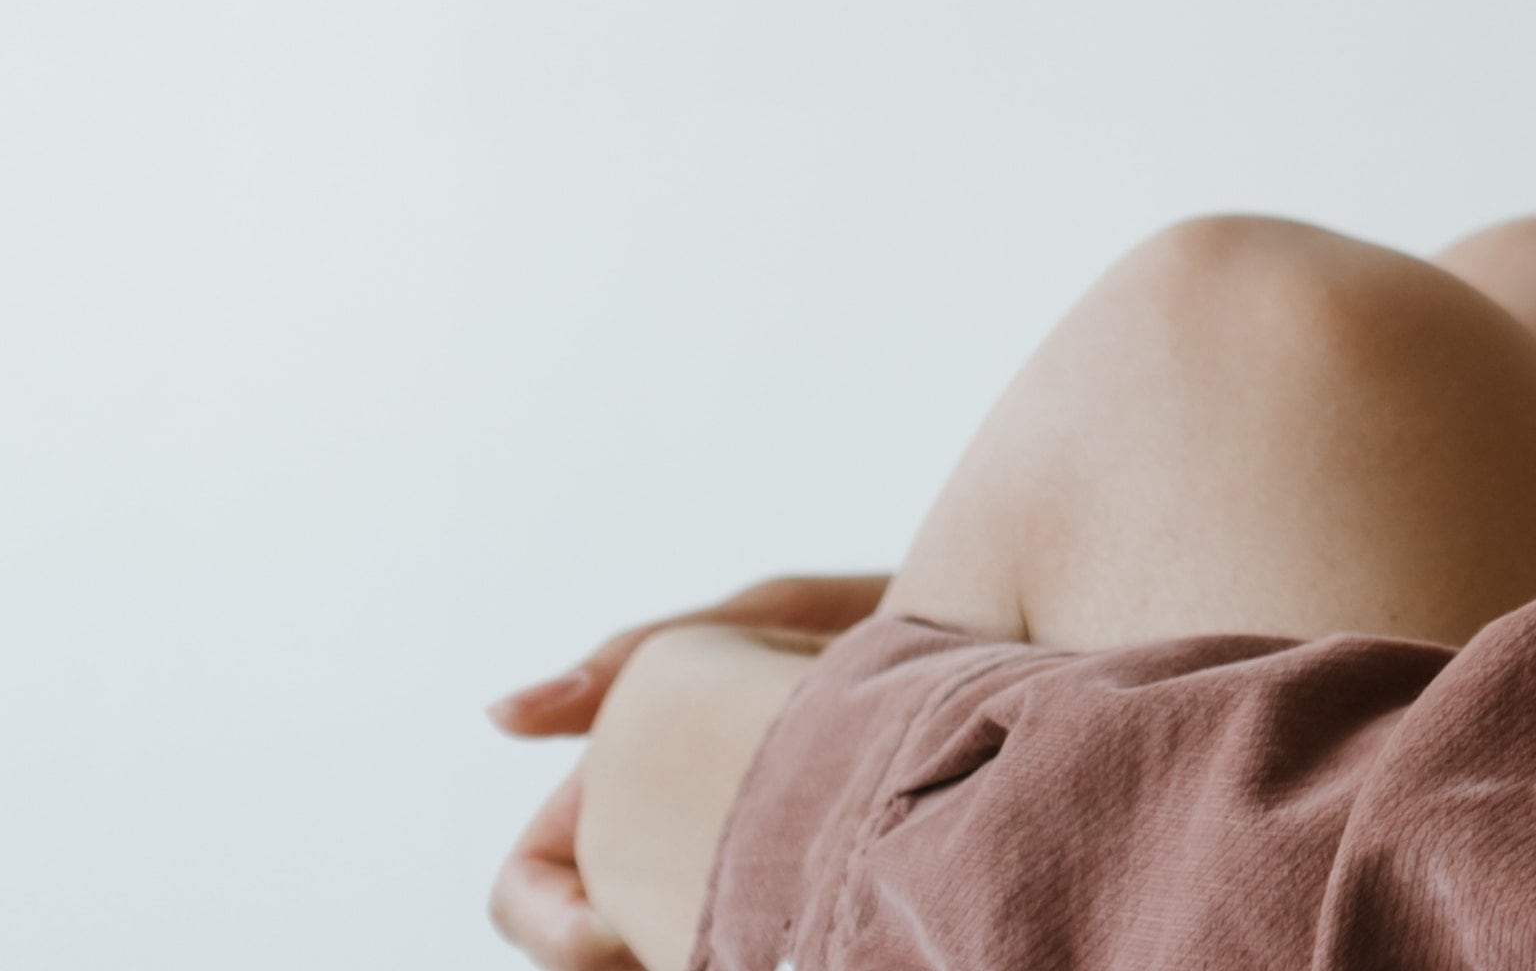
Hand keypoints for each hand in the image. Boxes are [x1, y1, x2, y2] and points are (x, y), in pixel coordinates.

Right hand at [487, 578, 879, 968]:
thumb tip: (498, 717)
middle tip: (703, 955)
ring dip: (694, 959)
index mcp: (635, 782)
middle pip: (594, 947)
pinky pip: (759, 958)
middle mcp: (675, 844)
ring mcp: (744, 882)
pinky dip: (763, 959)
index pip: (533, 883)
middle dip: (627, 953)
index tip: (612, 932)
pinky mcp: (815, 911)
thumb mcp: (773, 622)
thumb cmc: (893, 617)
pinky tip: (818, 947)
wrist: (1019, 652)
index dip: (547, 919)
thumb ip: (640, 662)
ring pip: (675, 959)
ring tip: (776, 941)